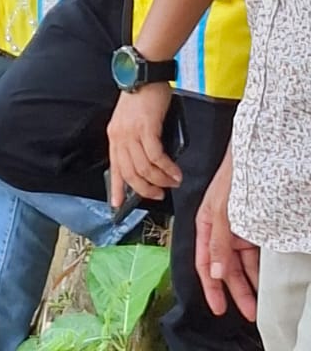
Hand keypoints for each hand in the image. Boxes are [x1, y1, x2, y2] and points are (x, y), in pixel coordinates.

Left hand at [107, 84, 181, 207]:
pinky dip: (167, 168)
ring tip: (172, 182)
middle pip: (130, 174)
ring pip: (144, 169)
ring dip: (161, 180)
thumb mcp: (132, 121)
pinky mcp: (146, 128)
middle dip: (146, 190)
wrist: (144, 74)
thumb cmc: (142, 96)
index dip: (116, 189)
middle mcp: (120, 136)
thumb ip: (135, 142)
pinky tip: (175, 172)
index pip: (114, 168)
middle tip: (159, 194)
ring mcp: (132, 133)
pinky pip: (156, 157)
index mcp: (115, 136)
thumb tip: (148, 165)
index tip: (117, 206)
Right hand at [196, 148, 258, 320]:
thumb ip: (217, 241)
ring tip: (260, 304)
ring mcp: (237, 230)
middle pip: (225, 267)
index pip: (204, 262)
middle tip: (250, 312)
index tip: (218, 308)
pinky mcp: (253, 228)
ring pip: (242, 264)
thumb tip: (213, 271)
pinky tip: (265, 281)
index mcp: (205, 224)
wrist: (252, 156)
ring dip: (250, 284)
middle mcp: (220, 230)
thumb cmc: (231, 177)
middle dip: (236, 291)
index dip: (210, 286)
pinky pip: (255, 254)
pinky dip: (259, 269)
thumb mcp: (221, 210)